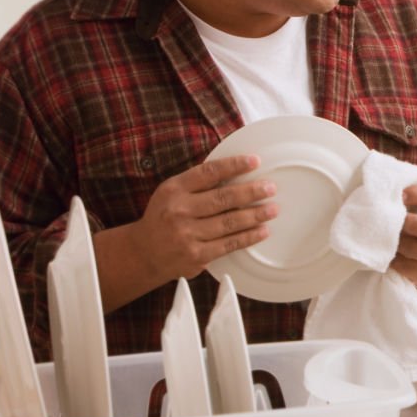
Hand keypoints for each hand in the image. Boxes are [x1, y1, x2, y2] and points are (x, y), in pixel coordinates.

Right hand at [130, 154, 277, 282]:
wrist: (143, 253)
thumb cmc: (165, 217)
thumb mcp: (172, 193)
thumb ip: (198, 183)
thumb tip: (237, 171)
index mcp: (174, 189)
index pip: (208, 173)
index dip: (234, 165)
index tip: (255, 161)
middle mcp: (179, 211)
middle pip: (223, 198)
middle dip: (251, 192)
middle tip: (271, 188)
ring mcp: (187, 235)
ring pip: (229, 222)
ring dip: (255, 215)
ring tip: (273, 209)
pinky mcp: (196, 256)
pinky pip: (229, 244)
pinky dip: (248, 237)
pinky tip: (263, 231)